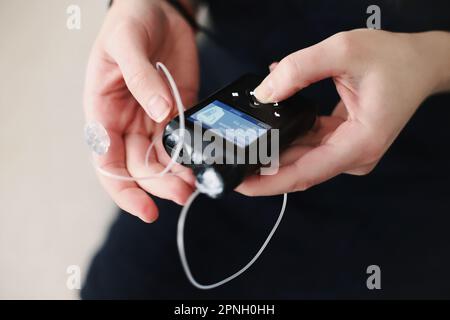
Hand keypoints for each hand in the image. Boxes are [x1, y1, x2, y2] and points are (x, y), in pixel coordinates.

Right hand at [84, 0, 198, 221]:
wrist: (158, 8)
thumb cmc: (129, 21)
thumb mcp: (127, 44)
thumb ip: (140, 79)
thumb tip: (159, 113)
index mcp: (102, 110)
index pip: (107, 161)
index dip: (124, 189)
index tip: (146, 208)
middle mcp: (125, 121)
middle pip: (137, 167)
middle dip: (158, 185)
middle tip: (183, 193)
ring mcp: (151, 118)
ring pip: (160, 160)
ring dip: (176, 176)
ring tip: (195, 183)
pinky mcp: (175, 112)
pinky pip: (180, 141)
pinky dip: (189, 156)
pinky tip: (200, 162)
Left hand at [238, 29, 449, 195]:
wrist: (420, 64)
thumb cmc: (394, 59)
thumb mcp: (343, 51)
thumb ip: (299, 69)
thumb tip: (264, 93)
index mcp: (360, 143)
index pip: (305, 174)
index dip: (269, 183)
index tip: (241, 184)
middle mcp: (354, 155)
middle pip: (298, 169)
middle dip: (263, 167)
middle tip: (230, 160)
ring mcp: (347, 151)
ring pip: (301, 158)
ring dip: (272, 150)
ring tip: (242, 142)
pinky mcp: (342, 143)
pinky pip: (308, 145)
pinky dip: (288, 135)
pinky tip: (269, 122)